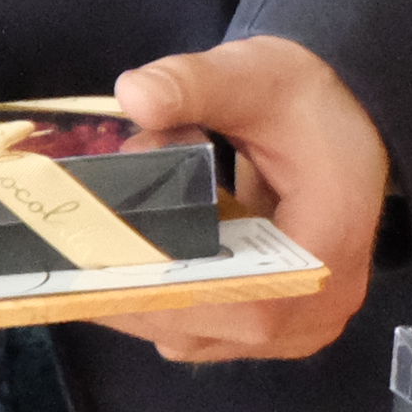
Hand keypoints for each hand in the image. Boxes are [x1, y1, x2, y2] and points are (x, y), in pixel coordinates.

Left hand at [102, 38, 384, 362]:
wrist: (342, 117)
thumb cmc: (302, 100)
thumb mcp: (252, 75)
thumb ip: (192, 83)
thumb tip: (134, 95)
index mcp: (330, 248)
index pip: (245, 301)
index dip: (168, 292)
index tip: (97, 266)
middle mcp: (321, 305)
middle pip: (213, 326)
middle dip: (135, 292)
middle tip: (69, 255)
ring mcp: (300, 325)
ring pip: (201, 336)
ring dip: (143, 299)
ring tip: (94, 250)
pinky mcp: (277, 325)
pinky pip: (207, 331)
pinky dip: (164, 301)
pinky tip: (128, 262)